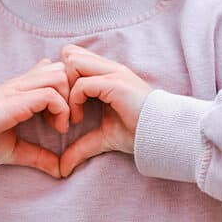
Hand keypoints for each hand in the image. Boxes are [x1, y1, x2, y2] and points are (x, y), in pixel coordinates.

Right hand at [0, 58, 70, 177]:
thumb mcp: (14, 149)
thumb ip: (38, 155)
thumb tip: (60, 170)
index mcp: (23, 90)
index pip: (56, 71)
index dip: (69, 90)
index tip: (67, 118)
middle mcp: (23, 84)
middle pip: (63, 67)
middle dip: (74, 91)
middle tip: (70, 120)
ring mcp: (18, 89)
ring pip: (60, 75)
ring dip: (69, 99)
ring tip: (62, 124)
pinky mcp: (15, 100)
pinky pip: (50, 94)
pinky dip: (60, 110)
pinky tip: (56, 128)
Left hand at [57, 43, 153, 177]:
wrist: (161, 134)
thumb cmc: (136, 132)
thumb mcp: (103, 137)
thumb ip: (81, 146)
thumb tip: (62, 168)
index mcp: (107, 73)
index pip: (74, 56)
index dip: (63, 77)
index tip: (63, 105)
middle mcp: (109, 67)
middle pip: (70, 53)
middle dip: (60, 79)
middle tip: (61, 107)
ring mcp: (113, 73)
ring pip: (73, 62)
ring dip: (65, 88)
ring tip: (70, 114)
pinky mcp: (115, 84)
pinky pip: (82, 84)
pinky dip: (74, 101)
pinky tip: (78, 119)